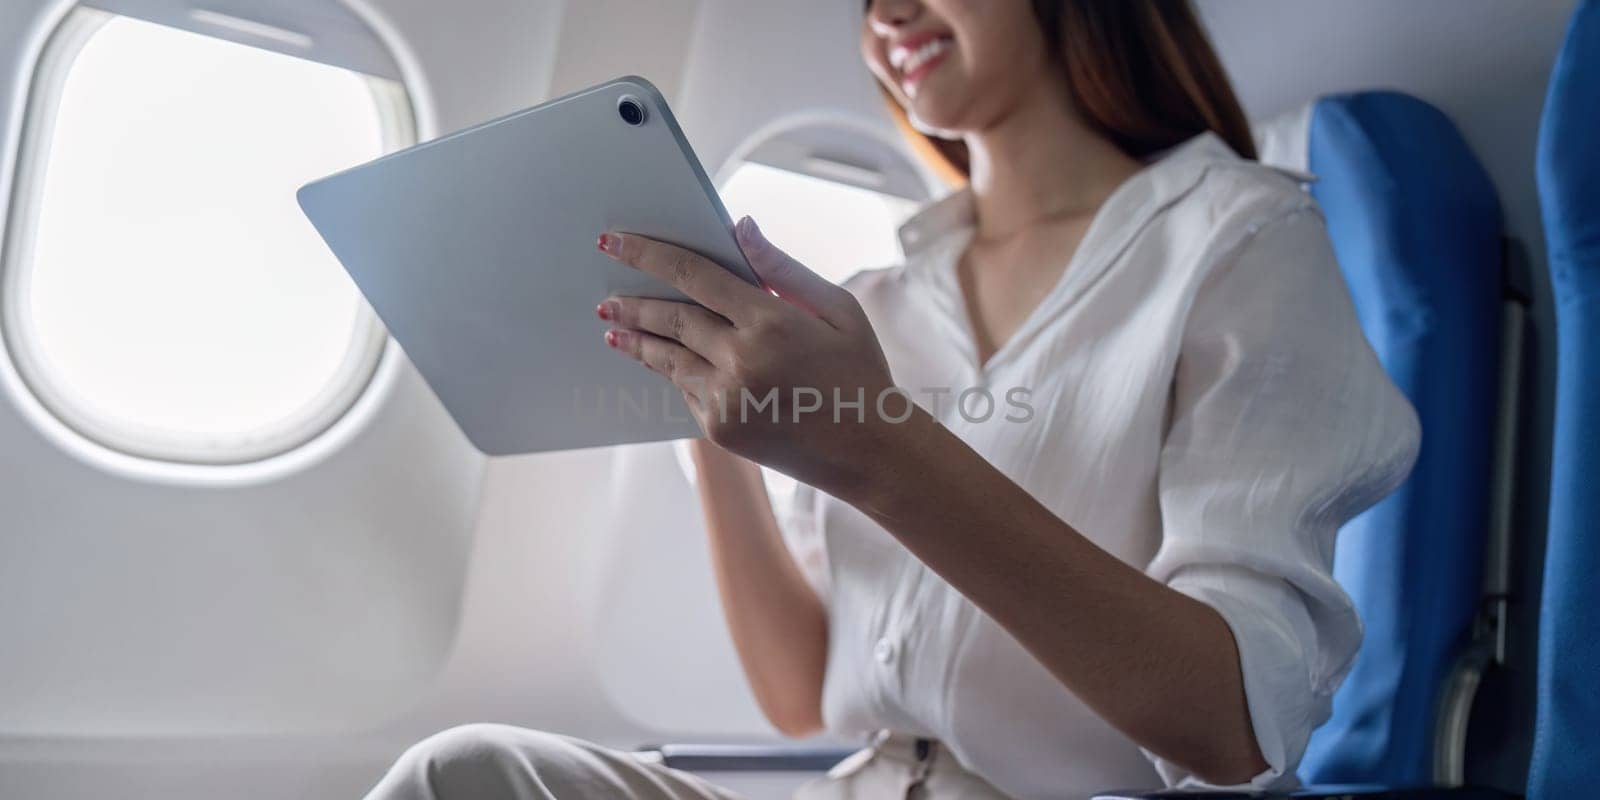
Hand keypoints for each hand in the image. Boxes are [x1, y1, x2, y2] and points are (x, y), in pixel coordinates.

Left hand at [596, 217, 907, 500]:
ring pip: (668, 359)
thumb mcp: (837, 309)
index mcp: (771, 320)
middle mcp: (742, 359)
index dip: (649, 255)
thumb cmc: (859, 371)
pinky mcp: (721, 429)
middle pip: (672, 318)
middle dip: (632, 303)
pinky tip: (658, 359)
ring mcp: (727, 398)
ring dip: (638, 341)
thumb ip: (782, 268)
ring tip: (612, 328)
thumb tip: (739, 227)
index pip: (694, 275)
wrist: (869, 452)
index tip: (613, 242)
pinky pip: (687, 390)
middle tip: (604, 295)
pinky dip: (673, 371)